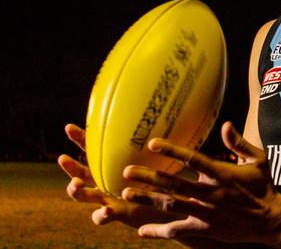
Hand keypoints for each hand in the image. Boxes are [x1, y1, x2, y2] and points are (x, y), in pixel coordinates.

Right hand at [57, 123, 183, 227]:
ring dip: (75, 189)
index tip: (69, 127)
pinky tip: (106, 210)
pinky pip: (100, 216)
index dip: (80, 139)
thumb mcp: (160, 157)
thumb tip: (164, 114)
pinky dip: (100, 214)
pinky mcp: (114, 214)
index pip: (92, 149)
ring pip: (82, 195)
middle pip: (80, 172)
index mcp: (112, 164)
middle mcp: (105, 180)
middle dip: (69, 166)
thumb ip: (158, 142)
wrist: (168, 204)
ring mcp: (106, 197)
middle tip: (63, 158)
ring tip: (76, 184)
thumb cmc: (162, 177)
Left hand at [121, 121, 275, 244]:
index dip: (172, 150)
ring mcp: (205, 212)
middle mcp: (209, 193)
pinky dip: (159, 231)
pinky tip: (141, 231)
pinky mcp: (204, 228)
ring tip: (126, 194)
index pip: (192, 159)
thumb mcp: (258, 160)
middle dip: (149, 177)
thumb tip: (226, 124)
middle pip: (174, 183)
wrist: (270, 220)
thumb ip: (239, 142)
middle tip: (126, 171)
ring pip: (171, 206)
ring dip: (147, 200)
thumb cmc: (263, 186)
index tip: (152, 143)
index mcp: (221, 173)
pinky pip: (178, 230)